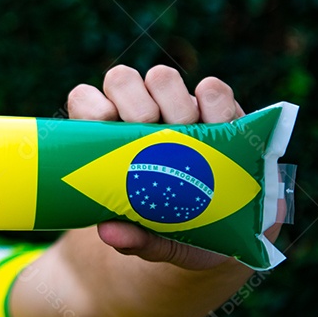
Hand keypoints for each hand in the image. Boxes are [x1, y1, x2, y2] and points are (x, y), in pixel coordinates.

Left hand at [67, 64, 247, 269]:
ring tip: (188, 133)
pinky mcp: (216, 107)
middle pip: (120, 78)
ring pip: (162, 76)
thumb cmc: (178, 230)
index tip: (105, 125)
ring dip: (175, 103)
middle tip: (149, 129)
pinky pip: (212, 89)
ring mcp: (175, 105)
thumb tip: (109, 233)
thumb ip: (134, 239)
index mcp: (108, 138)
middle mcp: (137, 113)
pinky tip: (221, 128)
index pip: (84, 100)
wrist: (233, 231)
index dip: (90, 106)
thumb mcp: (157, 240)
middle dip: (134, 101)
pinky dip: (215, 105)